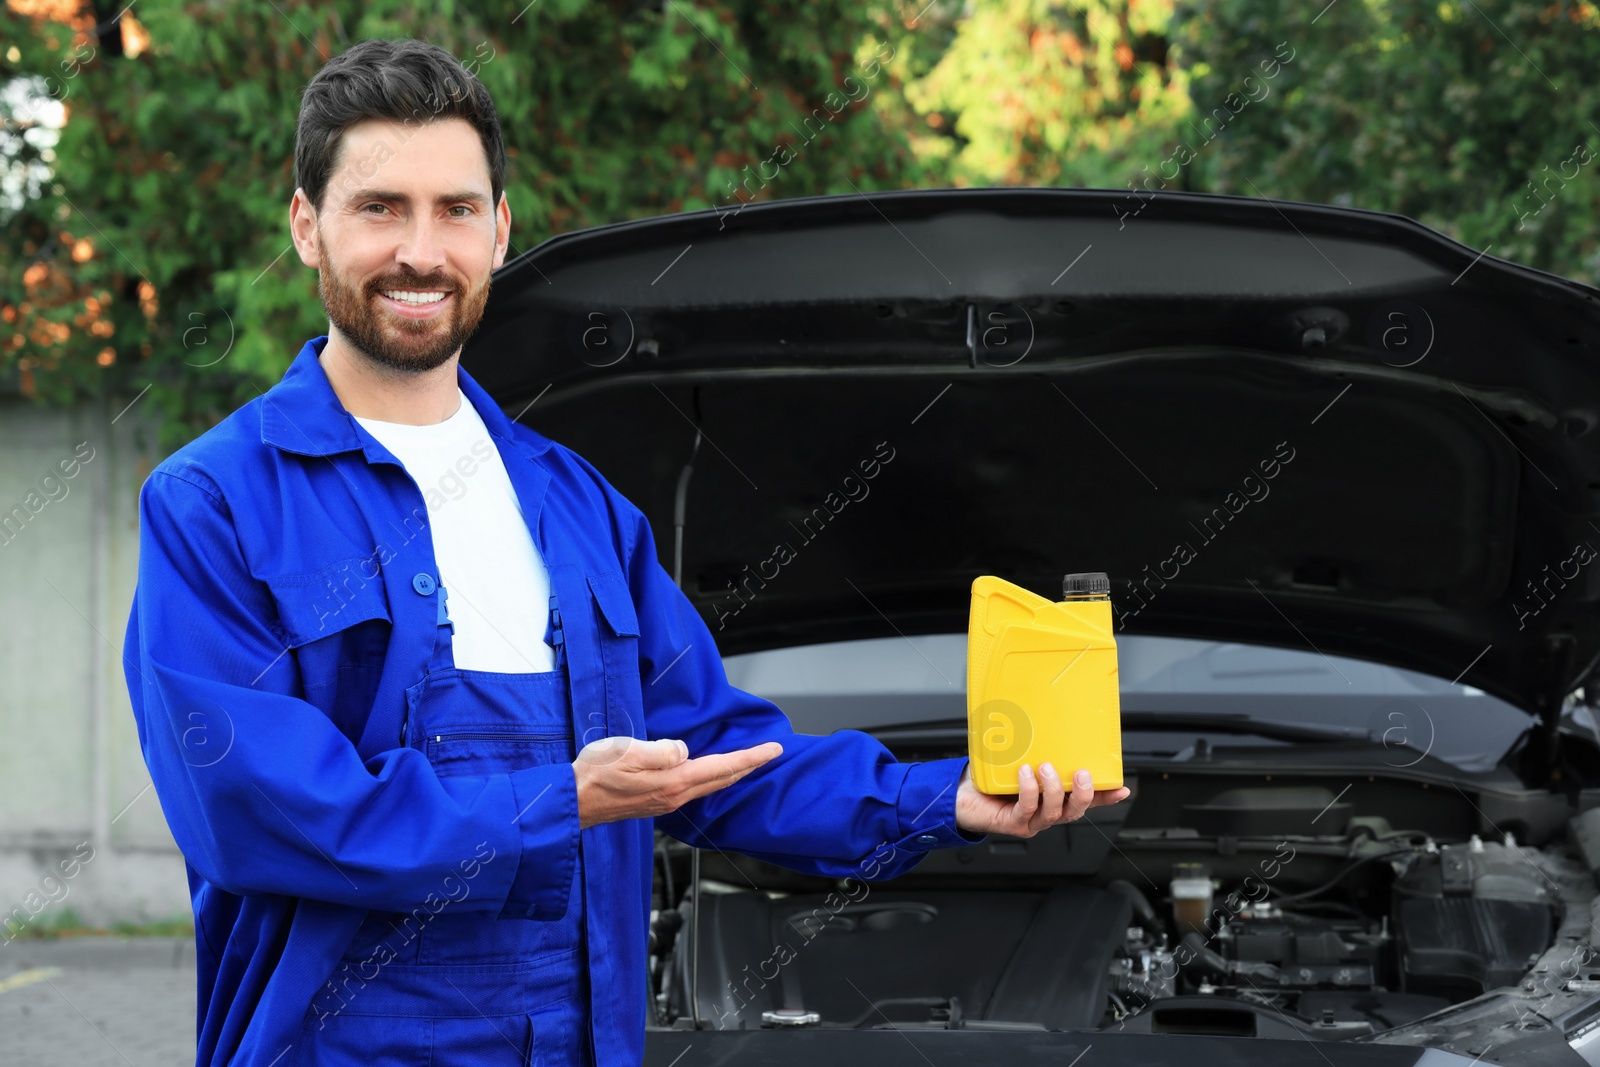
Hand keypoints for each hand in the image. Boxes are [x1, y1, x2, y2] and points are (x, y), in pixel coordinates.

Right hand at [571, 736, 782, 828]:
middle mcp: (675, 795)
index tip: (775, 749)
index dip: (752, 758)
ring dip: (733, 774)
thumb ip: (661, 751)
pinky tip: (710, 774)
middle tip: (771, 754)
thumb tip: (685, 749)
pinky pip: (695, 789)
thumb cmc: (595, 774)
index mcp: (674, 781)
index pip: (723, 767)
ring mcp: (666, 802)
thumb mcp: (628, 752)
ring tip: (748, 763)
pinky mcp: (656, 802)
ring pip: (711, 786)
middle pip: (723, 780)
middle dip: (750, 766)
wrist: (574, 802)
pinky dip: (713, 779)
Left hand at [955, 762, 1130, 837]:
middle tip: (1081, 774)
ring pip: (1053, 813)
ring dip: (1053, 790)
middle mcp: (1045, 812)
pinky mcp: (1013, 823)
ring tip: (1046, 768)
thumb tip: (1047, 720)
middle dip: (1083, 794)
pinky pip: (1026, 809)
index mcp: (1053, 798)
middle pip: (1075, 811)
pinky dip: (1028, 791)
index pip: (1085, 800)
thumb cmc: (991, 778)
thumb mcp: (1020, 760)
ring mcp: (1031, 821)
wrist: (961, 795)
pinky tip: (1025, 775)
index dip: (1105, 797)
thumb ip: (1036, 749)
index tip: (1122, 788)